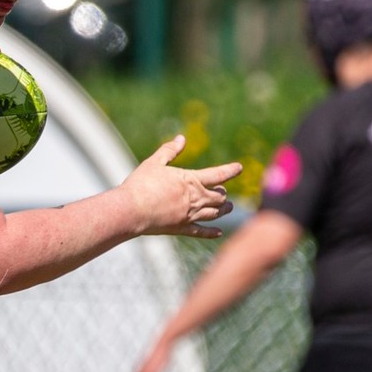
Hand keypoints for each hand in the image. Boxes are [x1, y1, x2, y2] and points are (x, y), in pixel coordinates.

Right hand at [121, 135, 240, 238]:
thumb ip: (169, 151)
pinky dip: (212, 232)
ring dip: (223, 210)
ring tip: (228, 208)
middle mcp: (196, 199)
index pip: (218, 174)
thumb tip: (181, 139)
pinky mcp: (181, 229)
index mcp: (191, 180)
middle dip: (223, 194)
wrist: (131, 210)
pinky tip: (219, 233)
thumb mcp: (154, 163)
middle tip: (224, 193)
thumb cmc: (141, 184)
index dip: (230, 170)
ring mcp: (190, 215)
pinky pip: (201, 232)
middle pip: (219, 197)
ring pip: (214, 214)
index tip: (239, 167)